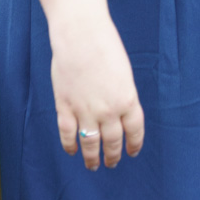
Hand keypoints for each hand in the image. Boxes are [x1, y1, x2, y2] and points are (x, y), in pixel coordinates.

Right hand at [50, 14, 144, 170]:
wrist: (81, 34)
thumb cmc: (104, 44)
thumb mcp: (123, 71)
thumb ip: (121, 94)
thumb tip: (118, 112)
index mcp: (127, 98)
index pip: (134, 130)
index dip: (134, 144)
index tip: (132, 152)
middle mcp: (108, 110)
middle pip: (113, 141)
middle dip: (113, 155)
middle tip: (112, 162)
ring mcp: (85, 111)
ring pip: (91, 145)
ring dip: (93, 159)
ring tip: (93, 165)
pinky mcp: (65, 108)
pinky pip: (68, 135)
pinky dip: (70, 147)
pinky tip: (73, 151)